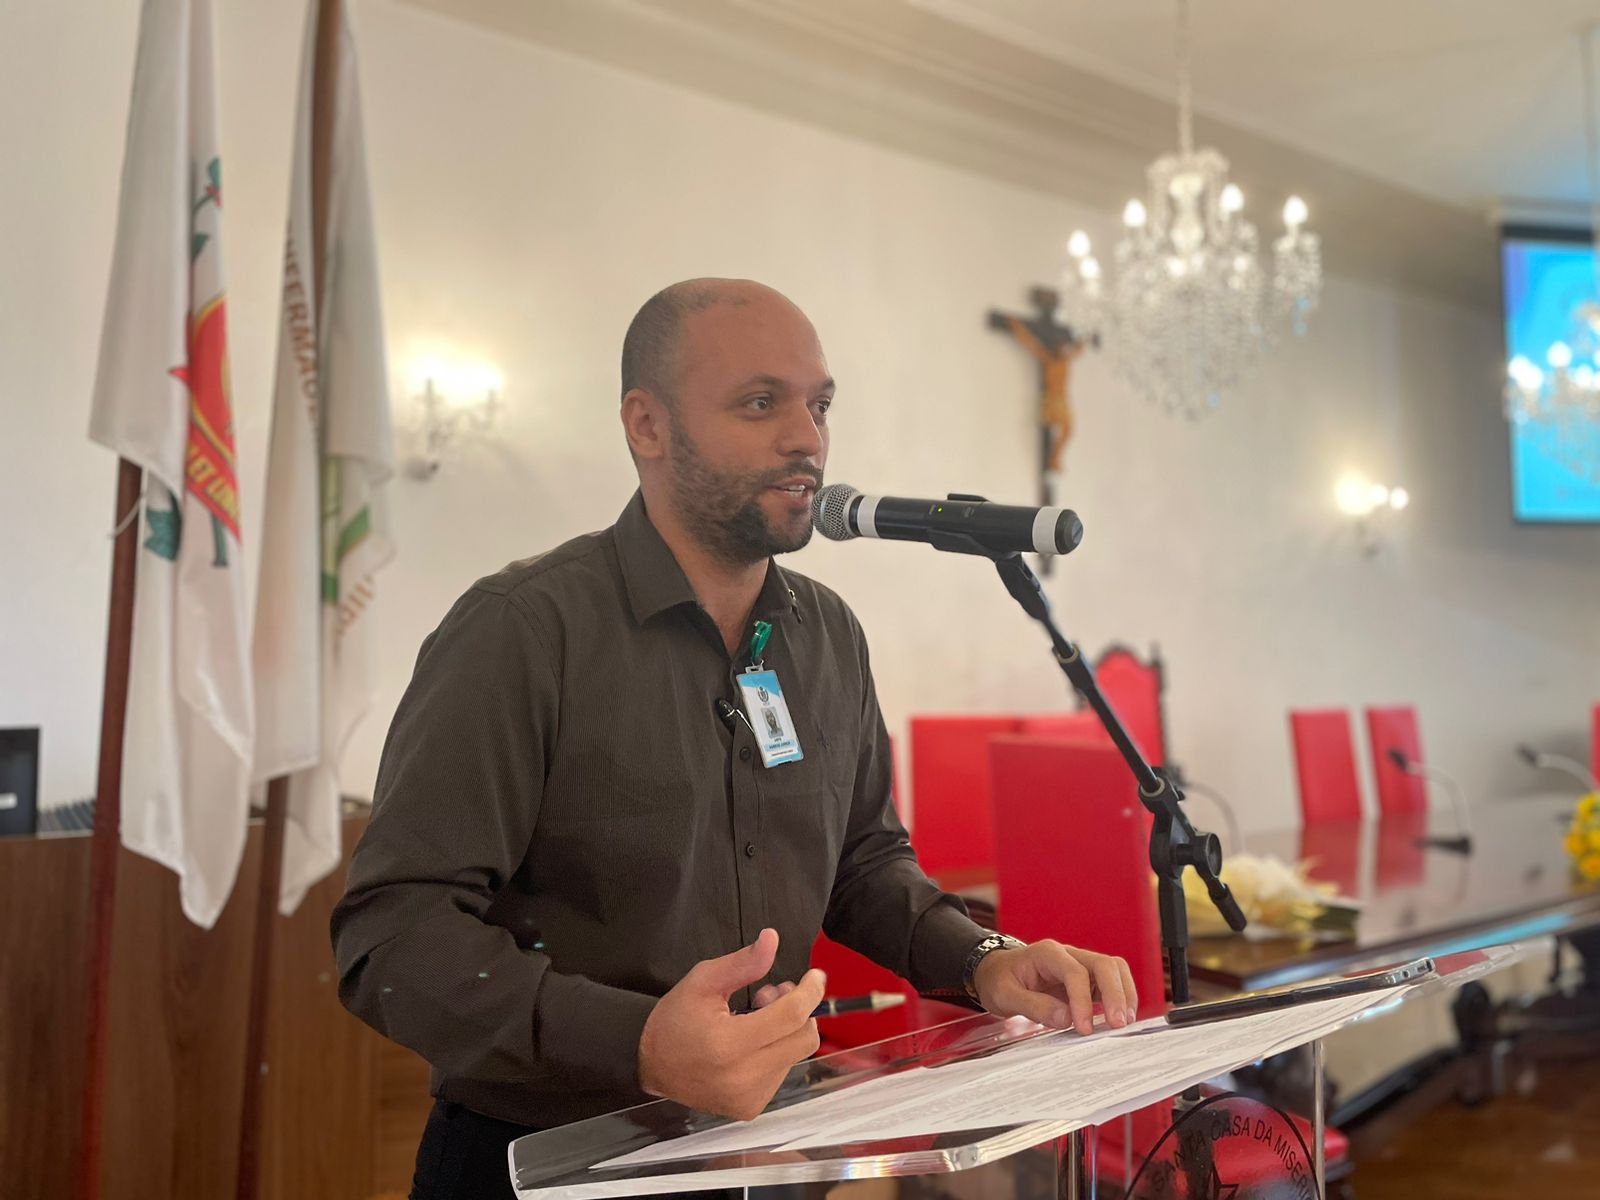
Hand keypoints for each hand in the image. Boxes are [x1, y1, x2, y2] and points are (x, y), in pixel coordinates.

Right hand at [638, 928, 824, 1120]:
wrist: (651, 1065)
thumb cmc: (675, 1019)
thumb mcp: (703, 981)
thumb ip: (742, 963)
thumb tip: (772, 939)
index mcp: (729, 1043)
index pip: (790, 1016)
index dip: (809, 992)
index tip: (815, 976)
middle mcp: (743, 1077)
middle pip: (804, 1039)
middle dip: (798, 1010)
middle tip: (769, 995)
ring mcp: (749, 1097)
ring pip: (794, 1054)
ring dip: (784, 1031)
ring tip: (753, 1018)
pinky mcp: (750, 1107)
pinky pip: (781, 1072)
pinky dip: (775, 1051)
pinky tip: (750, 1043)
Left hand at [972, 940, 1136, 1034]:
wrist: (995, 973)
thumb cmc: (999, 980)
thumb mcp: (1004, 995)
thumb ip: (1034, 1006)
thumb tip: (1066, 1019)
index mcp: (1047, 953)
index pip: (1075, 972)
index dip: (1083, 1001)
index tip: (1084, 1028)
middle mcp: (1068, 955)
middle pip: (1103, 964)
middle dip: (1115, 994)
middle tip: (1118, 1024)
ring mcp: (1079, 965)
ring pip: (1113, 970)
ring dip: (1123, 995)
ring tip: (1124, 1022)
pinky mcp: (1086, 980)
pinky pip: (1110, 984)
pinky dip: (1119, 999)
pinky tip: (1118, 1018)